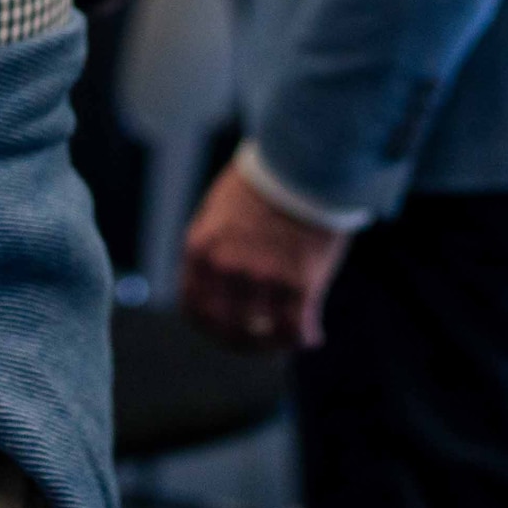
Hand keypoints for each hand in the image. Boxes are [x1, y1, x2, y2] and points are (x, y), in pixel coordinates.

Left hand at [177, 153, 350, 350]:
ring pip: (264, 334)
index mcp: (200, 250)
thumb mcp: (220, 211)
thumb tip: (216, 281)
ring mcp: (261, 278)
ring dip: (277, 344)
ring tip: (291, 340)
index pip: (194, 309)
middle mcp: (225, 269)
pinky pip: (296, 328)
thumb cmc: (265, 182)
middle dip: (245, 344)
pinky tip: (312, 336)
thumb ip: (214, 249)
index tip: (228, 334)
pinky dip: (304, 337)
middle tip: (262, 345)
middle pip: (227, 329)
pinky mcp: (297, 282)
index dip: (211, 329)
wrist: (304, 162)